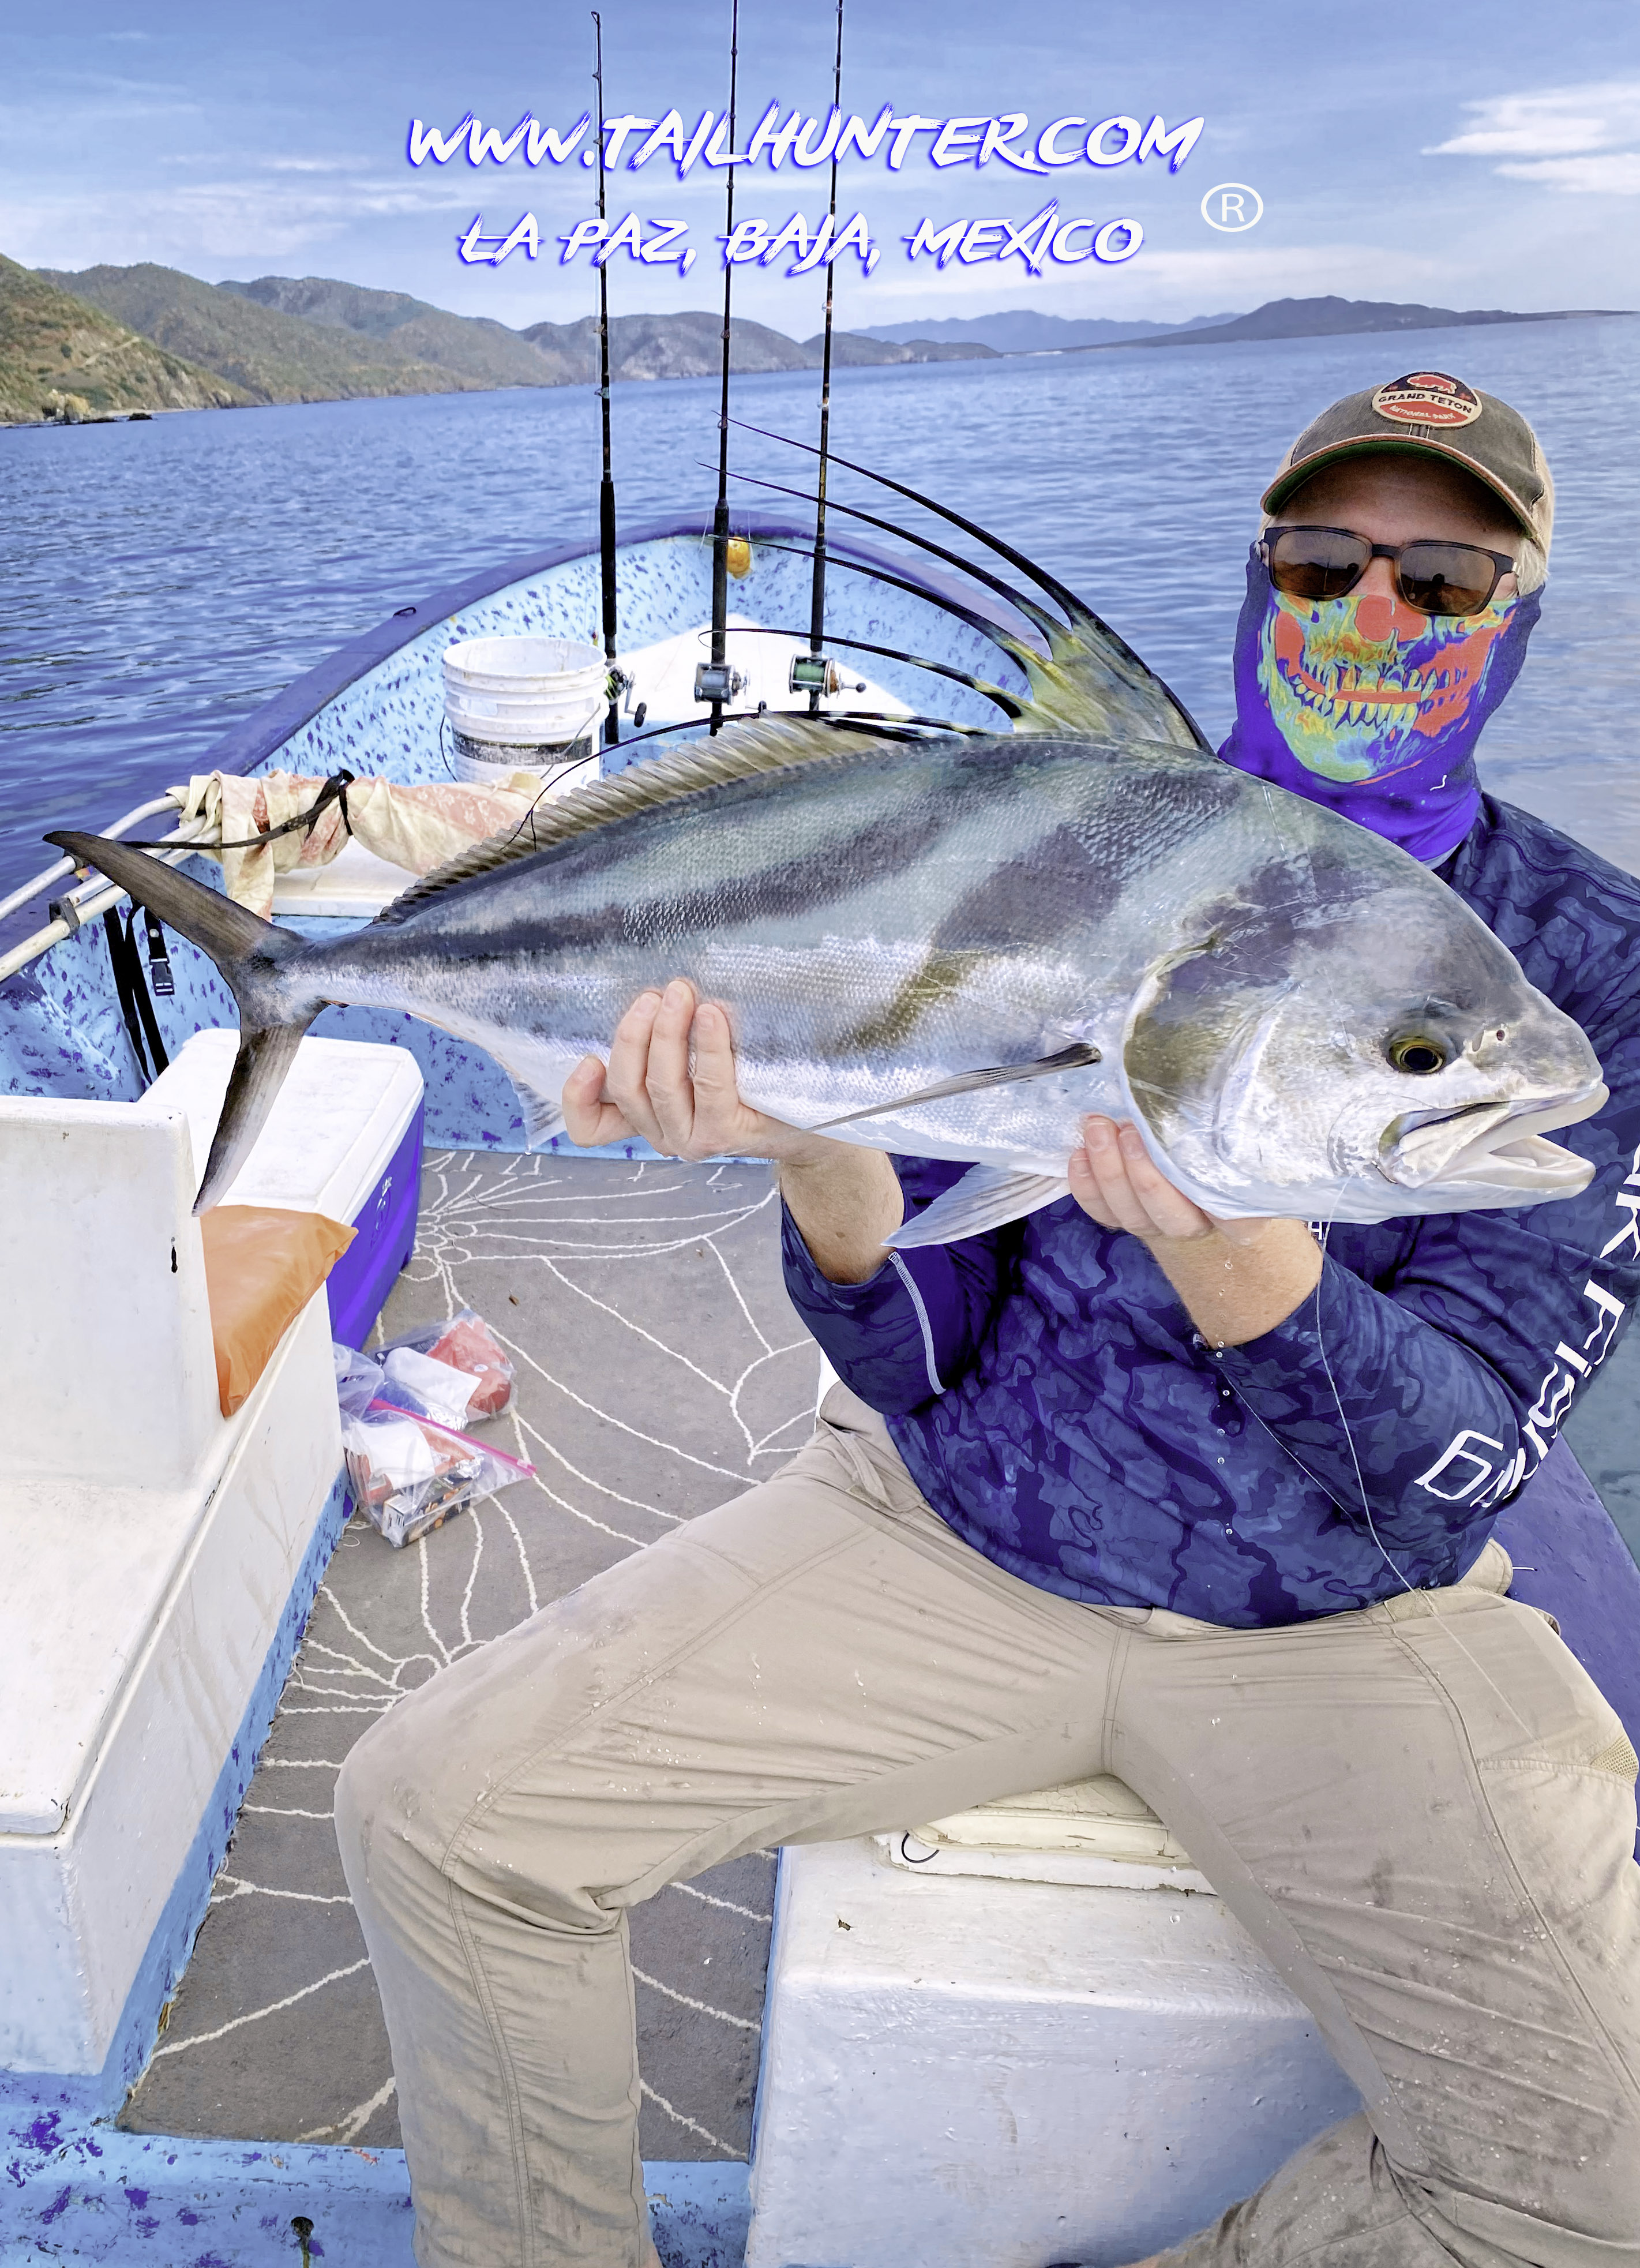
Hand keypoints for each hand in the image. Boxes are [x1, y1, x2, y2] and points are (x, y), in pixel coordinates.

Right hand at [561, 979, 838, 1163]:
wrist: (813, 1116)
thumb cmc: (750, 1076)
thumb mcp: (698, 1058)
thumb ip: (667, 1040)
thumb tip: (652, 987)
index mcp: (647, 1116)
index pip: (591, 1126)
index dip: (577, 1097)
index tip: (588, 1059)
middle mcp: (664, 1133)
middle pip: (627, 1086)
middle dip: (633, 1035)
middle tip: (655, 994)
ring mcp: (693, 1139)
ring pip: (661, 1086)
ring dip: (666, 1034)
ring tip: (681, 993)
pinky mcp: (726, 1135)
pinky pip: (709, 1085)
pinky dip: (707, 1046)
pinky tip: (712, 1014)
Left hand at [1069, 1115, 1320, 1346]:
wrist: (1193, 1177)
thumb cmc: (1222, 1150)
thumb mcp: (1241, 1141)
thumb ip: (1239, 1131)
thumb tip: (1229, 1093)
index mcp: (1237, 1216)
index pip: (1238, 1222)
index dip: (1222, 1206)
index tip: (1205, 1168)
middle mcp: (1194, 1226)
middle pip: (1170, 1216)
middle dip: (1146, 1174)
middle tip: (1133, 1131)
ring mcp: (1154, 1225)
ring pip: (1129, 1213)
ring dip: (1109, 1169)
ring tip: (1099, 1126)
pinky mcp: (1122, 1217)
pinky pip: (1101, 1211)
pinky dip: (1085, 1185)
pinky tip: (1078, 1153)